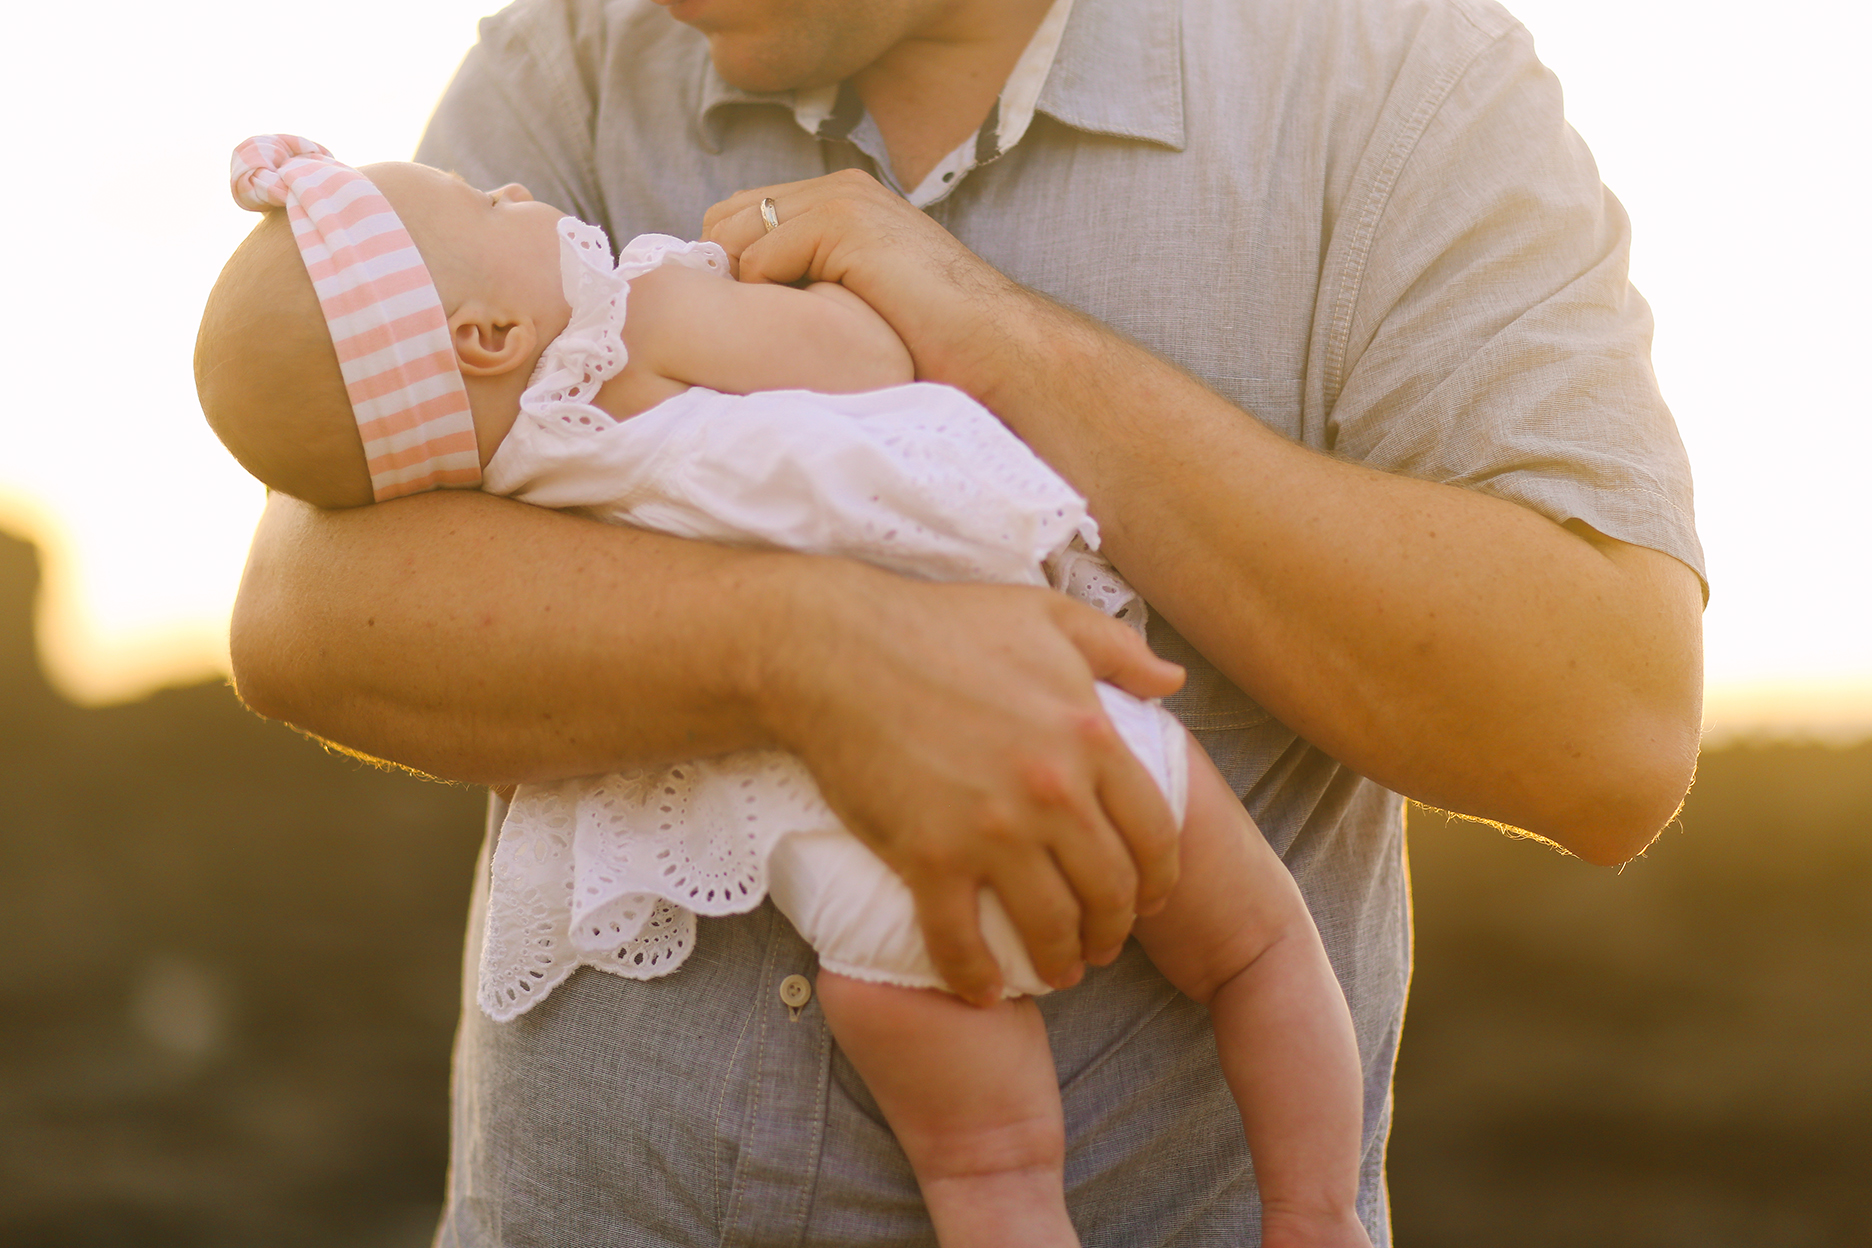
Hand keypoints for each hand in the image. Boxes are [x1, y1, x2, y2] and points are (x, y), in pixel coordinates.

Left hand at [702, 171, 1030, 397]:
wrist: (992, 347)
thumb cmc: (931, 344)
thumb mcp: (857, 301)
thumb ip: (809, 280)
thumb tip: (739, 296)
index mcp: (841, 200)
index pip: (740, 215)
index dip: (732, 268)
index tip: (750, 319)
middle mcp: (838, 188)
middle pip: (725, 218)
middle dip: (727, 274)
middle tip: (757, 329)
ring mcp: (841, 199)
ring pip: (735, 236)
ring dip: (747, 292)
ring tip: (784, 333)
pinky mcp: (843, 222)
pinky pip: (760, 258)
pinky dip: (771, 300)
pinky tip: (811, 330)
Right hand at [759, 561, 1184, 1004]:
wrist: (835, 649)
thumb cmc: (938, 625)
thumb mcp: (1045, 616)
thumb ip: (1119, 649)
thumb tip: (1173, 680)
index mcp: (1089, 734)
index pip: (1153, 832)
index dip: (1158, 879)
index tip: (1148, 900)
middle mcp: (1053, 791)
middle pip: (1108, 889)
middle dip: (1112, 928)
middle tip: (1101, 944)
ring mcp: (992, 830)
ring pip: (1050, 925)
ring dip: (1061, 961)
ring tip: (1057, 972)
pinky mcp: (928, 857)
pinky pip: (961, 941)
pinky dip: (976, 978)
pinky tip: (981, 992)